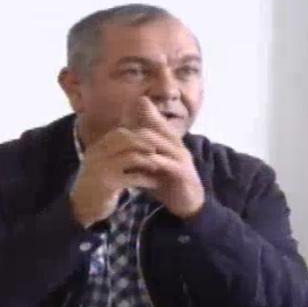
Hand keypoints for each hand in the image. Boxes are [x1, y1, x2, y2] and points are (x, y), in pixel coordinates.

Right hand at [70, 127, 160, 226]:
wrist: (80, 208)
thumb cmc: (95, 185)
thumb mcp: (100, 165)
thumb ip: (113, 153)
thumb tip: (135, 141)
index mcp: (96, 149)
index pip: (119, 133)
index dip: (137, 135)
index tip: (149, 141)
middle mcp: (97, 156)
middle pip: (126, 140)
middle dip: (145, 144)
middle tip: (158, 152)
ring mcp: (102, 169)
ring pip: (132, 157)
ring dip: (149, 162)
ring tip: (158, 168)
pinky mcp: (109, 185)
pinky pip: (134, 177)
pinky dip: (147, 179)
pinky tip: (154, 183)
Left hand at [130, 97, 204, 218]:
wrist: (187, 204)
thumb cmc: (167, 184)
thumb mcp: (150, 167)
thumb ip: (139, 155)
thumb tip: (120, 147)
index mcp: (171, 144)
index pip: (160, 124)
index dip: (148, 112)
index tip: (134, 101)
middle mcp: (178, 147)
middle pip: (160, 128)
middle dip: (142, 121)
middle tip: (124, 119)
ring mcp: (181, 159)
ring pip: (161, 142)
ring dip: (142, 140)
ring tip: (124, 138)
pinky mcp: (182, 173)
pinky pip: (165, 163)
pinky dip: (152, 160)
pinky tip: (138, 160)